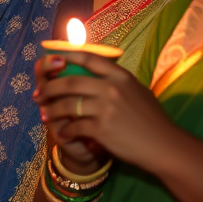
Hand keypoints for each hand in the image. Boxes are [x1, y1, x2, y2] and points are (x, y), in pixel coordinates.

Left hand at [33, 53, 175, 173]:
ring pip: (68, 104)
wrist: (163, 146)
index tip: (51, 56)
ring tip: (44, 114)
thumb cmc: (152, 120)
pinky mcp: (102, 128)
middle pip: (71, 81)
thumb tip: (96, 70)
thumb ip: (117, 81)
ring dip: (52, 110)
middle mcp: (111, 88)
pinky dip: (66, 130)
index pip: (88, 58)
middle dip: (50, 87)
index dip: (66, 55)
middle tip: (39, 93)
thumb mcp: (137, 91)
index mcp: (120, 76)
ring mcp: (106, 107)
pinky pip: (75, 126)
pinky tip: (63, 134)